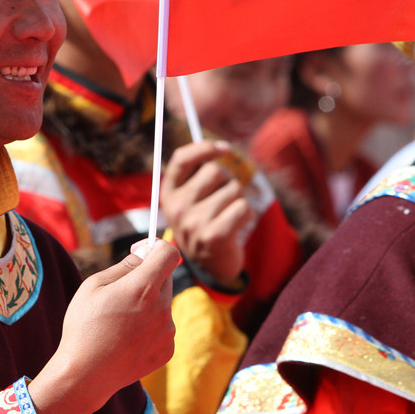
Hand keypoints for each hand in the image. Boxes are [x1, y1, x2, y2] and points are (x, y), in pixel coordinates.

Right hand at [28, 238, 179, 413]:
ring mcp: (167, 331)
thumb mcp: (94, 286)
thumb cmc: (84, 327)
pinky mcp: (168, 350)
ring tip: (120, 321)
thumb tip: (144, 254)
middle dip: (148, 277)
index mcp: (143, 288)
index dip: (156, 246)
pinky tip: (127, 338)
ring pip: (163, 304)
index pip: (169, 253)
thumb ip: (124, 266)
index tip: (142, 250)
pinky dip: (150, 326)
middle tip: (122, 291)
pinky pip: (163, 327)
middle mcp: (162, 308)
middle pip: (164, 278)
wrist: (86, 375)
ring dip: (149, 304)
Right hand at [160, 140, 253, 284]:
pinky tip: (236, 225)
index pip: (181, 158)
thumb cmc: (205, 223)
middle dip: (228, 181)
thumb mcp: (191, 200)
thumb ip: (198, 175)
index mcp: (168, 194)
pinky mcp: (214, 236)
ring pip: (233, 189)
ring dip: (238, 200)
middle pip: (215, 170)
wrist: (210, 265)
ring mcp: (194, 223)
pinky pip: (243, 207)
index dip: (204, 148)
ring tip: (229, 216)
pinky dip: (246, 214)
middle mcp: (177, 208)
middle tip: (224, 199)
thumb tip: (223, 148)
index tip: (224, 149)